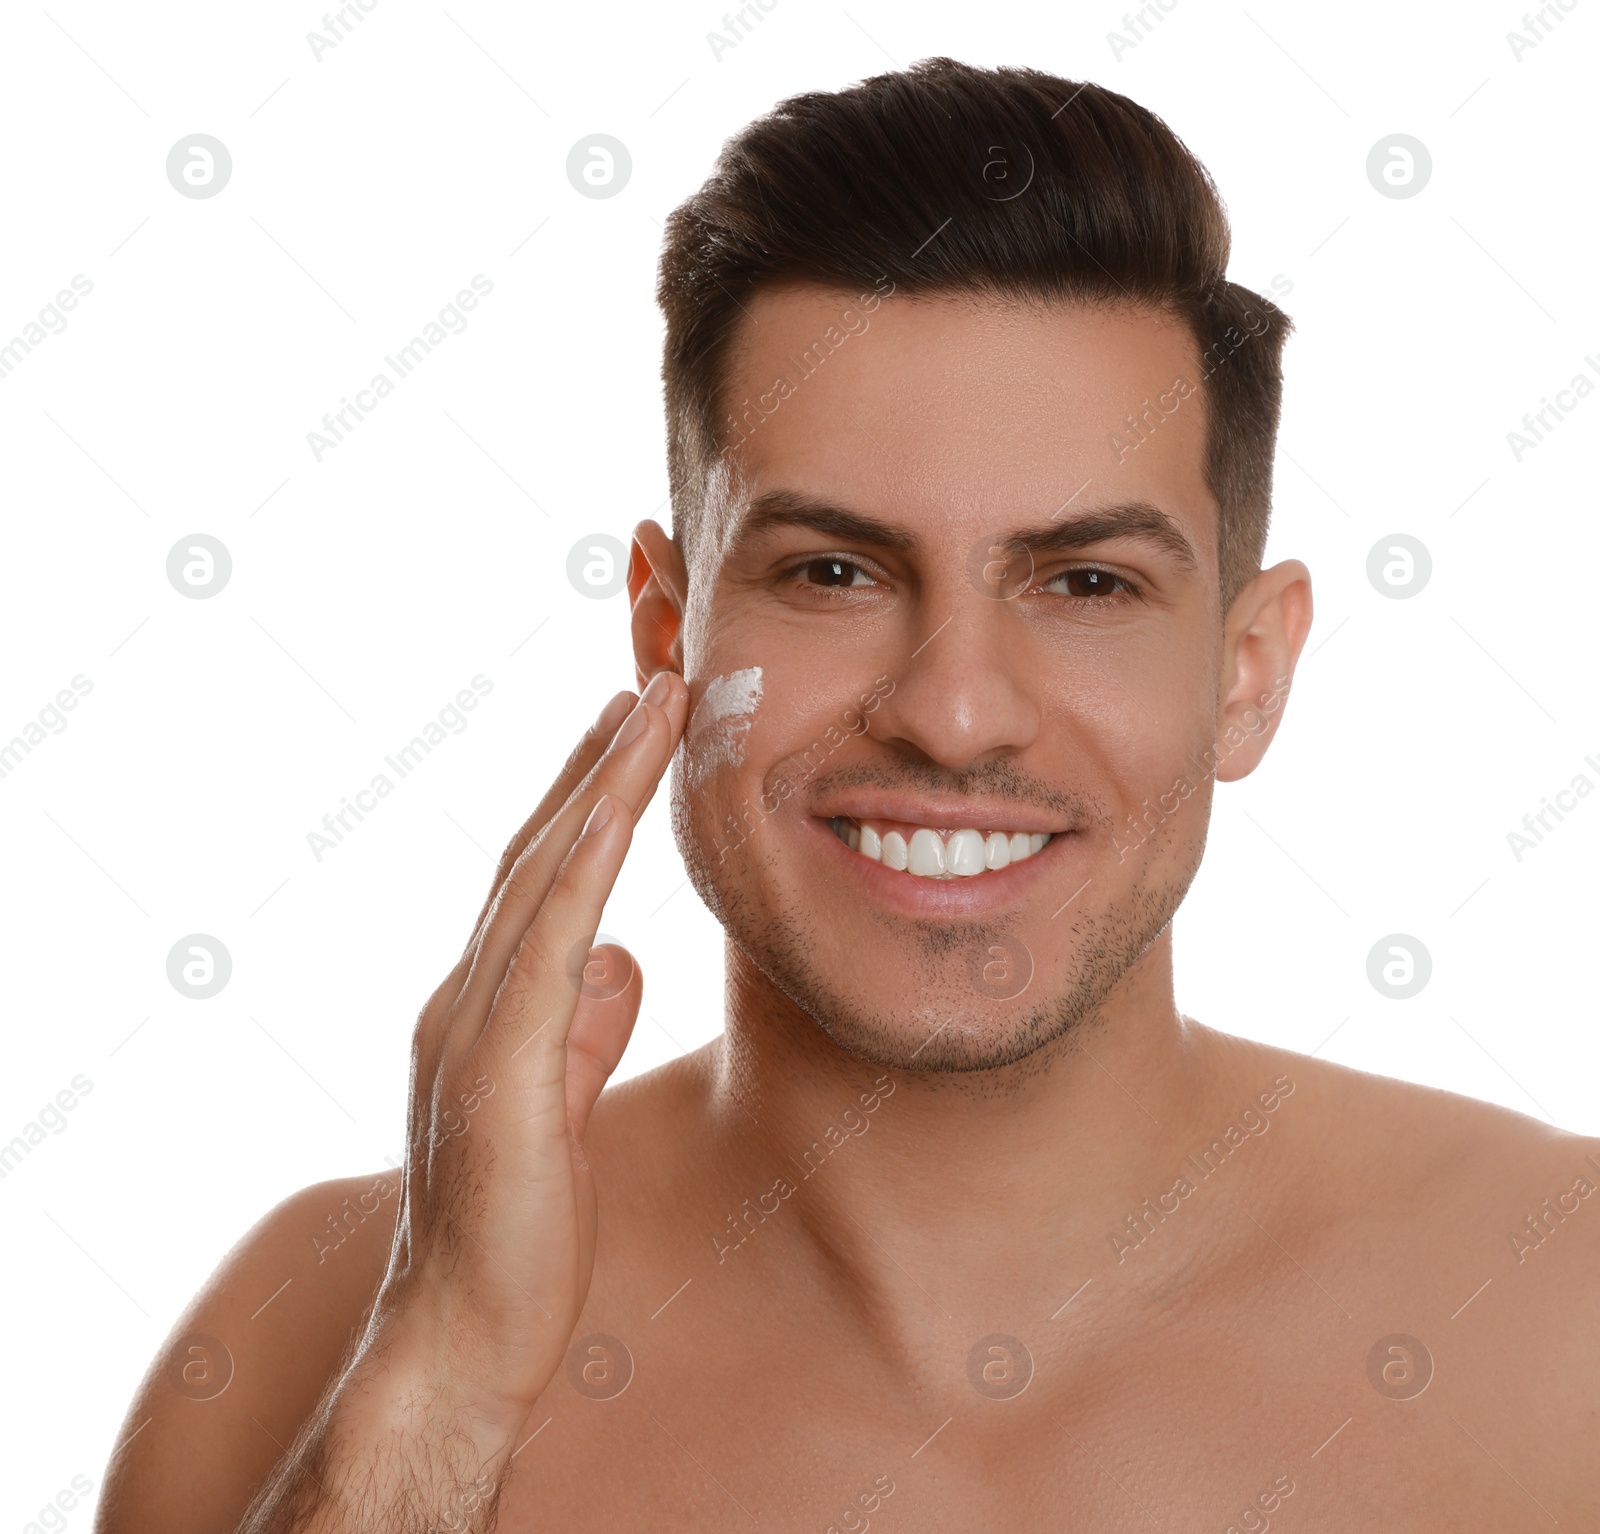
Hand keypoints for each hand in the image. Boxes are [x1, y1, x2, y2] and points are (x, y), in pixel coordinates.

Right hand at [367, 671, 688, 1433]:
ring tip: (650, 705)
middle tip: (650, 680)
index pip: (545, 877)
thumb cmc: (519, 1231)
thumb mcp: (563, 1105)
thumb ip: (582, 1026)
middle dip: (596, 761)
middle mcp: (470, 995)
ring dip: (596, 783)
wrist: (462, 1337)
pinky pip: (544, 945)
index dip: (588, 798)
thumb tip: (620, 960)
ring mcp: (474, 1025)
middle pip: (539, 851)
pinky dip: (577, 866)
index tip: (634, 729)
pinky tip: (614, 808)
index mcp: (490, 1004)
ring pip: (541, 876)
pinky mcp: (496, 1067)